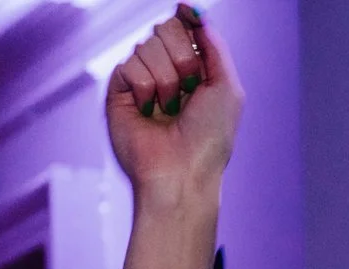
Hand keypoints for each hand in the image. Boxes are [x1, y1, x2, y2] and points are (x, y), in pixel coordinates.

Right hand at [104, 7, 243, 208]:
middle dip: (182, 58)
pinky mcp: (120, 90)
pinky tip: (149, 110)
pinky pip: (128, 65)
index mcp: (197, 70)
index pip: (186, 27)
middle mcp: (169, 71)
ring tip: (169, 109)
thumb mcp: (228, 88)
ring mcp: (143, 79)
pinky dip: (144, 88)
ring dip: (165, 80)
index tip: (189, 21)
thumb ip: (215, 46)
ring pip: (146, 46)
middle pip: (165, 28)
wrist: (181, 172)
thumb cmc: (209, 139)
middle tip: (188, 91)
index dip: (188, 24)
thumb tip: (196, 11)